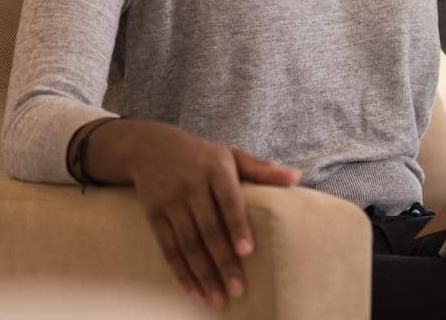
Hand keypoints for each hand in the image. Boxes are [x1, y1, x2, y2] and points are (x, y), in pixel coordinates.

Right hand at [109, 121, 299, 307]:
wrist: (150, 146)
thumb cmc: (201, 156)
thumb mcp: (230, 155)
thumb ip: (261, 169)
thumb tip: (296, 178)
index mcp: (215, 169)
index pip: (229, 200)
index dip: (237, 226)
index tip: (247, 251)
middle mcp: (191, 184)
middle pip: (208, 228)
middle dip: (223, 261)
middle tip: (238, 290)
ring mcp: (170, 200)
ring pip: (188, 242)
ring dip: (203, 273)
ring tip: (218, 298)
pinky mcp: (154, 214)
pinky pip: (167, 247)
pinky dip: (180, 271)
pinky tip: (194, 291)